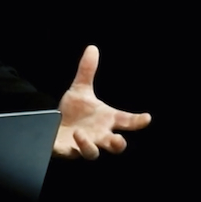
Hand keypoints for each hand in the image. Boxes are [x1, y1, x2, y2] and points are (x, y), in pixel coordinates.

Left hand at [54, 45, 151, 159]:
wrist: (53, 126)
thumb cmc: (73, 112)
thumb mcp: (80, 90)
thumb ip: (87, 71)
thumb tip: (92, 47)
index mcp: (106, 120)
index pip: (127, 121)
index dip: (138, 121)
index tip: (146, 118)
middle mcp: (99, 135)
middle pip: (116, 146)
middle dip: (119, 144)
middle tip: (119, 140)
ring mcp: (84, 146)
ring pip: (92, 154)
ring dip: (89, 146)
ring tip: (80, 133)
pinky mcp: (67, 151)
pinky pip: (71, 154)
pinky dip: (72, 148)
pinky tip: (70, 136)